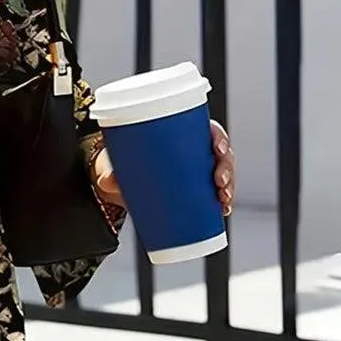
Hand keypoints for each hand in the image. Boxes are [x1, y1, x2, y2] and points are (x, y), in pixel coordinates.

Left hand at [92, 119, 235, 216]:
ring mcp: (194, 171)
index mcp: (180, 135)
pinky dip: (222, 201)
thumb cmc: (119, 164)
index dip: (219, 138)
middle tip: (219, 182)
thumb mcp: (114, 166)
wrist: (117, 184)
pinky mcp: (192, 189)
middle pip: (221, 154)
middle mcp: (192, 151)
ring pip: (222, 174)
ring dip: (229, 187)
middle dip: (227, 168)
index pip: (208, 131)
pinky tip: (224, 210)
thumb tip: (111, 179)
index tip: (219, 148)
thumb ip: (111, 172)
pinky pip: (214, 193)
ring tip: (223, 201)